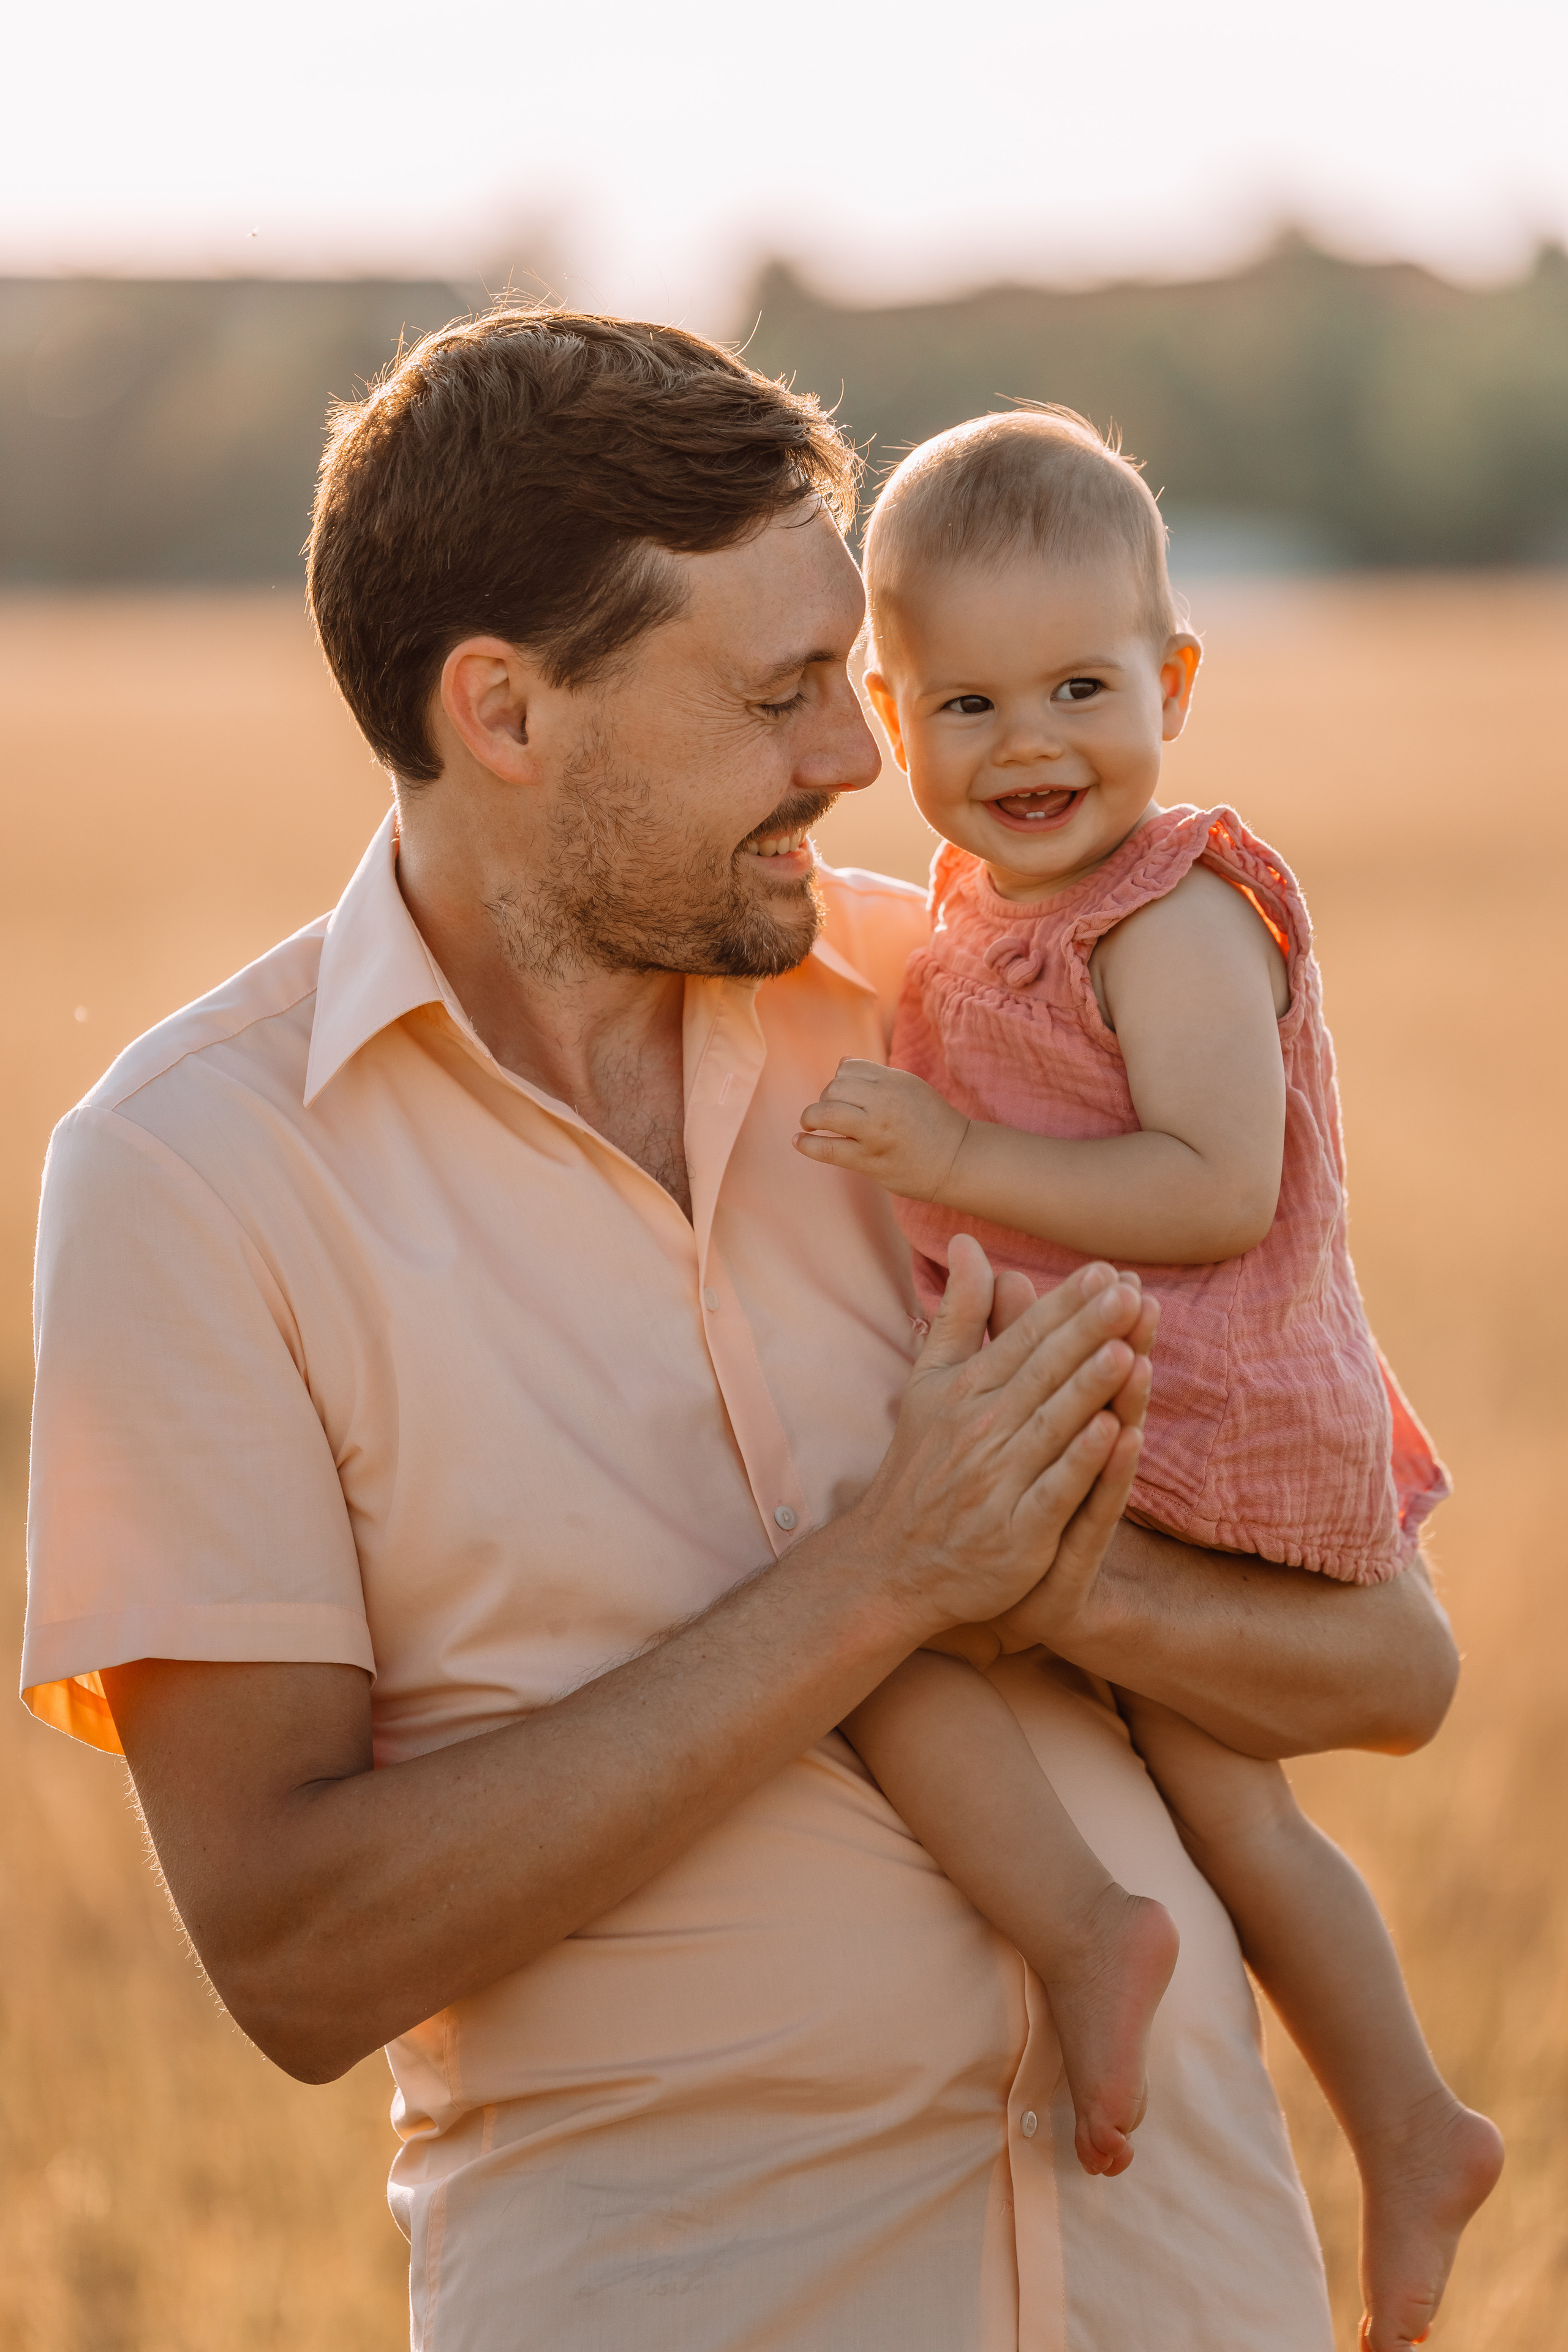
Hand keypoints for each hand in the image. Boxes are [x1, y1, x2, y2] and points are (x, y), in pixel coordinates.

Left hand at [795, 1059, 970, 1201]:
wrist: (958, 1159)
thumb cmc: (933, 1123)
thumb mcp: (910, 1087)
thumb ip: (876, 1075)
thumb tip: (841, 1061)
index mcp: (894, 1080)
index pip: (848, 1067)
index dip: (839, 1080)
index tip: (842, 1096)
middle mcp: (884, 1102)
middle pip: (833, 1088)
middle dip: (824, 1099)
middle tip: (827, 1114)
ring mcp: (876, 1132)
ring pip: (825, 1113)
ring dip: (810, 1118)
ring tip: (810, 1125)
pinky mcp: (870, 1160)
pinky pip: (828, 1149)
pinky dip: (807, 1144)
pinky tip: (799, 1141)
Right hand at [844, 1235, 1152, 1638]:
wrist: (891, 1564)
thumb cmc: (922, 1466)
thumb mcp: (930, 1382)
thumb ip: (960, 1314)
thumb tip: (968, 1242)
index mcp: (965, 1390)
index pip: (1023, 1338)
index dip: (1065, 1306)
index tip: (1105, 1271)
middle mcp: (980, 1430)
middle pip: (1042, 1373)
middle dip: (1087, 1333)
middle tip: (1128, 1294)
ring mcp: (998, 1482)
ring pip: (1052, 1426)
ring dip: (1089, 1389)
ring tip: (1127, 1350)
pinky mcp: (1017, 1534)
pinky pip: (1055, 1492)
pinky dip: (1083, 1463)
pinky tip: (1116, 1435)